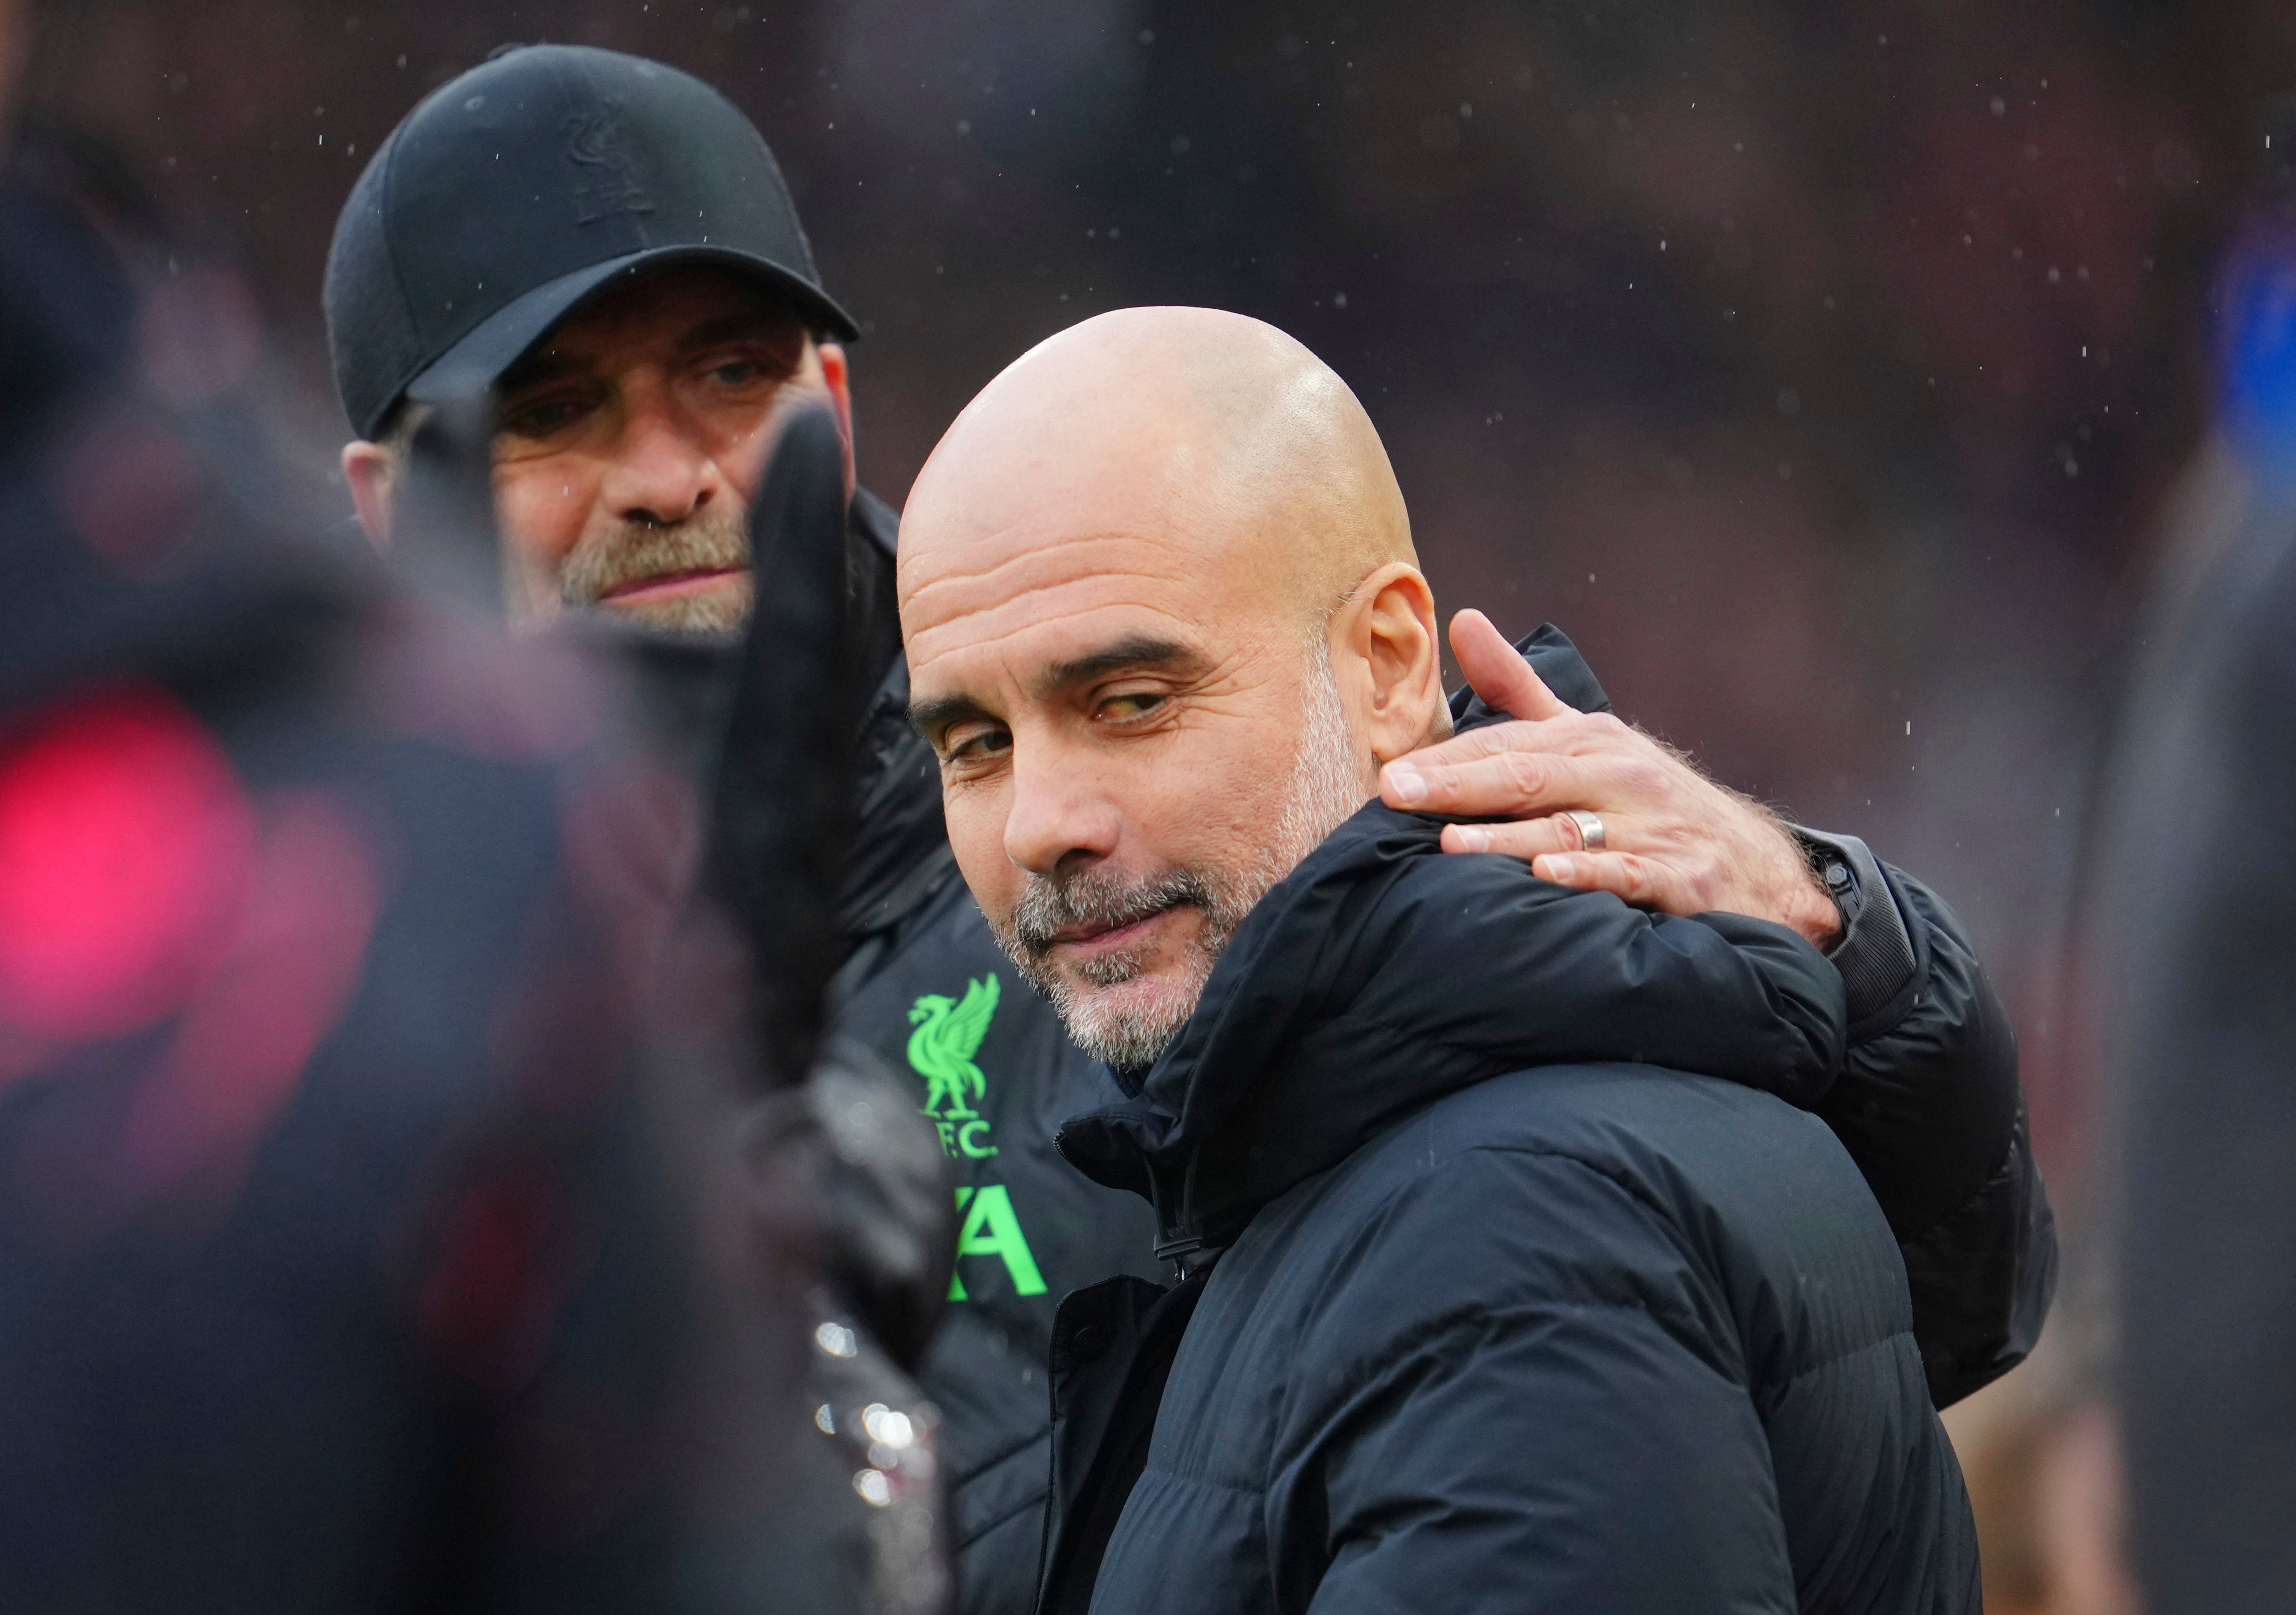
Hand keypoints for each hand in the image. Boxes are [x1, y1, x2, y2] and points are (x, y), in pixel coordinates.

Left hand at [1378, 610, 1841, 947]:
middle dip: (1460, 786)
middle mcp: (1619, 776)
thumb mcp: (1588, 738)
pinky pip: (1626, 873)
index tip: (1392, 774)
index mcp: (1590, 741)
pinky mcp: (1680, 876)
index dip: (1448, 759)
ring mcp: (1651, 826)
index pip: (1509, 744)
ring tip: (1449, 843)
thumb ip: (1519, 689)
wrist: (1754, 866)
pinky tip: (1547, 876)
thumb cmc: (1648, 801)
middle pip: (1529, 777)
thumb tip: (1461, 620)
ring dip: (1507, 837)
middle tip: (1399, 795)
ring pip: (1567, 829)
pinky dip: (1588, 874)